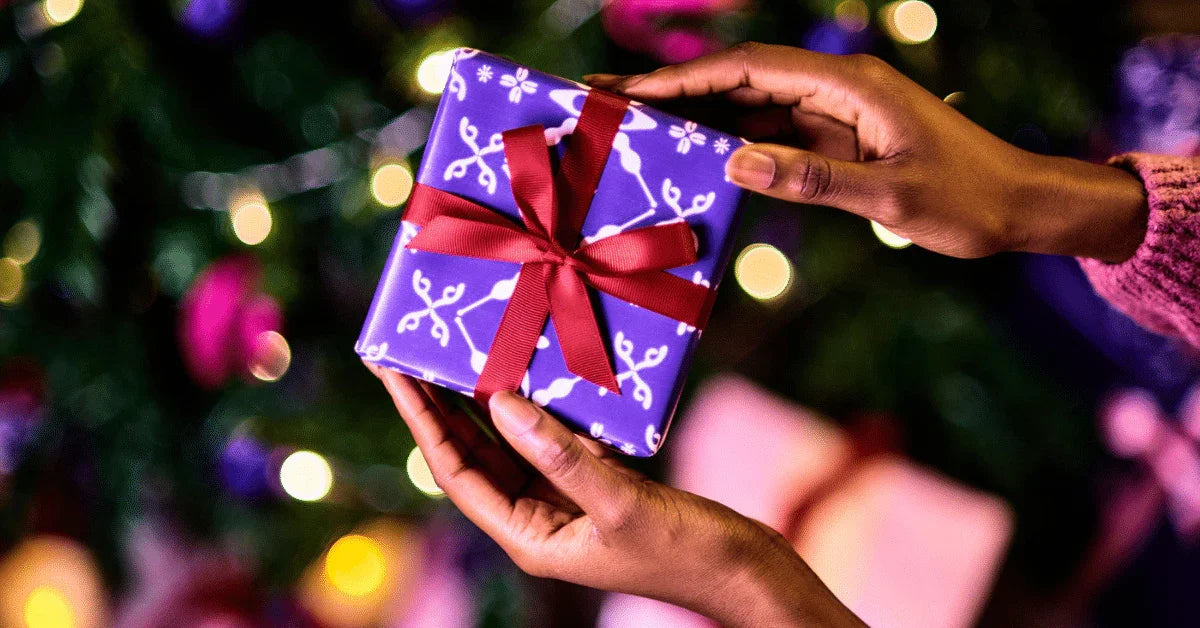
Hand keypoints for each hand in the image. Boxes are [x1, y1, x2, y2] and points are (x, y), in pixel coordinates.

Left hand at [367, 364, 862, 626]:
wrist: (742, 570)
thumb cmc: (684, 550)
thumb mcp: (619, 502)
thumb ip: (559, 454)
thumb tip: (500, 403)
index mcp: (529, 535)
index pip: (456, 472)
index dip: (423, 422)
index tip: (394, 374)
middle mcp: (537, 518)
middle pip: (472, 454)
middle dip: (439, 406)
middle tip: (408, 353)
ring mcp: (565, 500)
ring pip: (509, 444)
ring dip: (483, 402)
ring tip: (456, 353)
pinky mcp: (596, 483)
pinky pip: (552, 439)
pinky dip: (538, 407)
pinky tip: (530, 373)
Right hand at [587, 42, 1147, 261]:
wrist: (1021, 207)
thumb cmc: (969, 199)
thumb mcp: (891, 194)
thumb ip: (812, 179)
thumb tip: (734, 162)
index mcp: (851, 85)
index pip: (752, 69)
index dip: (689, 76)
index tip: (634, 88)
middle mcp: (837, 90)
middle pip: (741, 79)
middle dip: (676, 87)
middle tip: (613, 98)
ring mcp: (836, 114)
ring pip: (751, 107)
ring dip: (697, 115)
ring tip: (637, 125)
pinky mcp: (838, 141)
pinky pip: (773, 136)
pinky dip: (731, 143)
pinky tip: (693, 157)